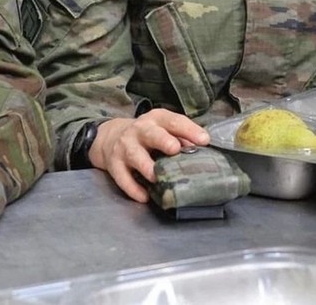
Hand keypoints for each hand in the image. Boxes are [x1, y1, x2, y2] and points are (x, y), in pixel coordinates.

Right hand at [89, 109, 209, 202]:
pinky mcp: (114, 164)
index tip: (203, 140)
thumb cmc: (147, 135)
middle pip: (151, 133)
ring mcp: (125, 147)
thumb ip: (182, 137)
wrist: (112, 137)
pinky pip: (122, 177)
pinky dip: (132, 188)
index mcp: (156, 120)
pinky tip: (144, 196)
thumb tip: (202, 149)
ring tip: (156, 177)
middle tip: (174, 148)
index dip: (188, 130)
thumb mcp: (163, 129)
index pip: (172, 121)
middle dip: (162, 140)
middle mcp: (139, 131)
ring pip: (134, 155)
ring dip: (146, 166)